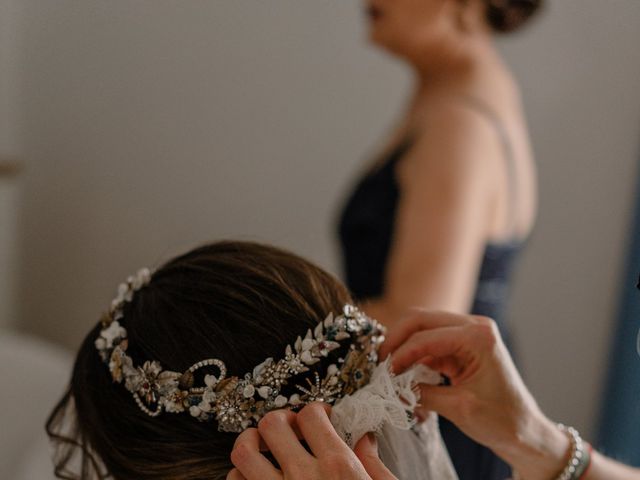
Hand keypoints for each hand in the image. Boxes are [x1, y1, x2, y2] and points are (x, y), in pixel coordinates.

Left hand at [227, 402, 396, 479]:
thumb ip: (375, 464)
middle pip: (272, 423)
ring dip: (253, 445)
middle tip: (291, 429)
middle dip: (281, 420)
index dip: (315, 411)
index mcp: (338, 467)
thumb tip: (364, 438)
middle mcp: (303, 478)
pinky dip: (241, 476)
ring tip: (266, 450)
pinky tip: (258, 478)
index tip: (320, 419)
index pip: (311, 415)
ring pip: (244, 451)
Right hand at [380, 311, 569, 479]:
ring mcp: (468, 333)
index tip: (385, 374)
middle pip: (421, 319)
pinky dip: (414, 355)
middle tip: (380, 362)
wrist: (525, 431)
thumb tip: (391, 388)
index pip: (426, 336)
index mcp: (479, 336)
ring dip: (404, 346)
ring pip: (422, 327)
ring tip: (389, 369)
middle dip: (396, 339)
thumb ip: (421, 393)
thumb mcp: (458, 408)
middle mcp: (474, 326)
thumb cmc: (502, 420)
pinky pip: (429, 342)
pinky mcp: (462, 345)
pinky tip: (404, 372)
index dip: (400, 354)